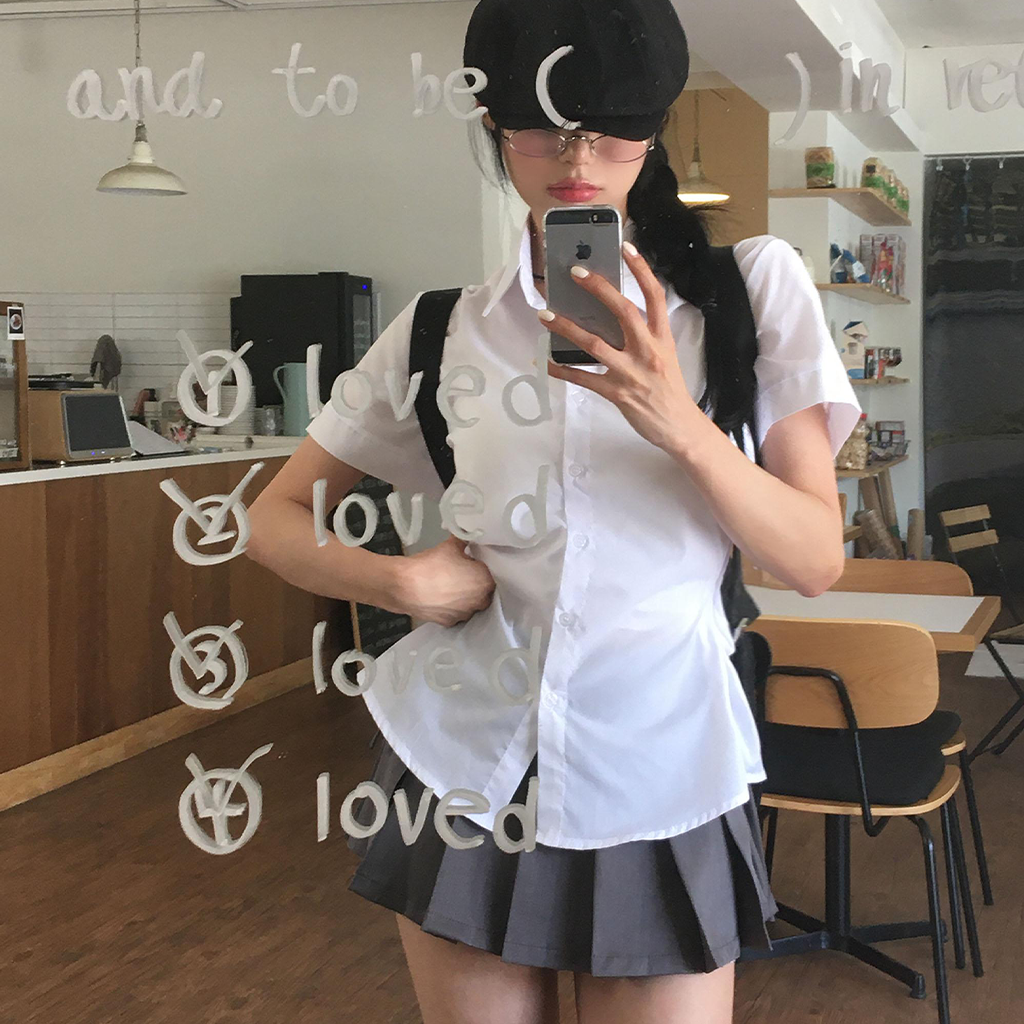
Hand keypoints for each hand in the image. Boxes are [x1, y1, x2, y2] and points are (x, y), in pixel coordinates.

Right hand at [400, 535, 495, 627]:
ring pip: (469, 604)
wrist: (406, 586)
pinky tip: (440, 597)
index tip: (471, 563)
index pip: (492, 573)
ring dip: (463, 597)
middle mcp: (480, 601)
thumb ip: (464, 540)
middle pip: (483, 591)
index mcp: (485, 582)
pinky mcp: (450, 623)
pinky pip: (455, 613)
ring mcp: (465, 614)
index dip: (481, 568)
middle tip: (461, 573)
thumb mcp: (450, 545)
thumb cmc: (431, 565)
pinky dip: (450, 606)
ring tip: (448, 585)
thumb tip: (466, 536)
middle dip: (474, 583)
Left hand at [540, 242, 700, 452]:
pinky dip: (563, 370)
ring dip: (566, 328)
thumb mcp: (665, 354)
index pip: (654, 296)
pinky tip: (547, 362)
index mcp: (662, 337)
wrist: (679, 426)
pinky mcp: (617, 393)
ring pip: (594, 343)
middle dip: (598, 289)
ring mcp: (631, 372)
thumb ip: (644, 335)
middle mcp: (647, 350)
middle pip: (622, 311)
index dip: (641, 269)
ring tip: (545, 315)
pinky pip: (584, 379)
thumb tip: (613, 315)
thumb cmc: (669, 389)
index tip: (626, 247)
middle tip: (575, 272)